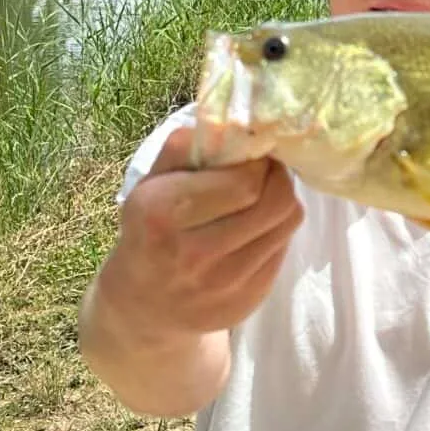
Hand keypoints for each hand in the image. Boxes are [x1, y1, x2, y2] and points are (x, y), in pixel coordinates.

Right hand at [104, 122, 303, 341]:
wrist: (143, 309)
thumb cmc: (148, 232)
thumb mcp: (149, 184)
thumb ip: (182, 147)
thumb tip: (225, 121)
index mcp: (163, 214)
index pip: (243, 181)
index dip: (256, 160)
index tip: (251, 154)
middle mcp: (194, 253)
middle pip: (274, 200)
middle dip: (276, 176)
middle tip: (265, 170)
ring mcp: (225, 283)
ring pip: (286, 223)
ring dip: (281, 200)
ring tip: (262, 195)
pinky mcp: (248, 300)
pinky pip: (283, 248)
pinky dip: (276, 230)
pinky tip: (255, 228)